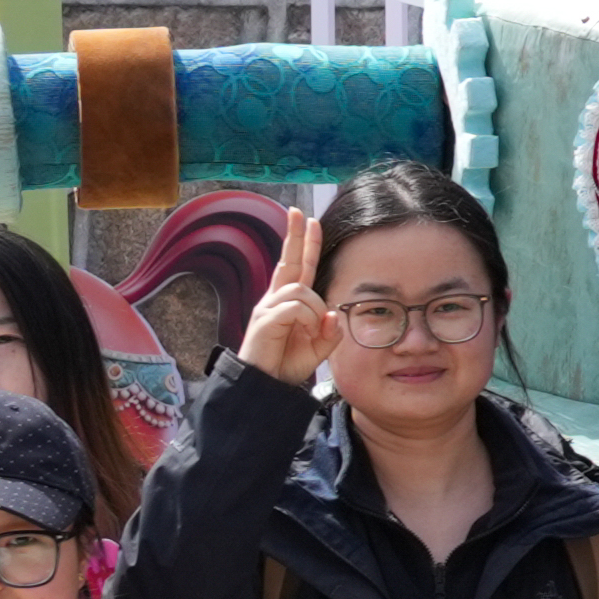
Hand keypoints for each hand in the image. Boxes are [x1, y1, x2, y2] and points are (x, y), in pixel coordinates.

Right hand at [240, 203, 338, 388]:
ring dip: (314, 309)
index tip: (309, 220)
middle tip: (298, 212)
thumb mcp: (318, 348)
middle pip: (288, 260)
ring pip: (301, 289)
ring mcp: (267, 307)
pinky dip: (307, 318)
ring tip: (311, 331)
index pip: (297, 266)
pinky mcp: (265, 319)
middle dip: (294, 236)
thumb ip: (329, 331)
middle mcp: (275, 299)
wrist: (265, 386)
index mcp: (288, 302)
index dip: (303, 244)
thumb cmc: (286, 365)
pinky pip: (296, 307)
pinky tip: (303, 332)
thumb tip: (333, 313)